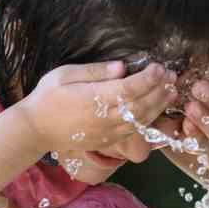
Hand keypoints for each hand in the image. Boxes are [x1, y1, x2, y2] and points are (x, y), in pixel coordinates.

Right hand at [17, 59, 179, 155]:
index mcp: (93, 99)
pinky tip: (156, 109)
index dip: (148, 79)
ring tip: (171, 91)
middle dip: (160, 91)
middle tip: (172, 77)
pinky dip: (148, 120)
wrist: (36, 129)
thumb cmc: (48, 97)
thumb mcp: (65, 75)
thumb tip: (122, 68)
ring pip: (140, 121)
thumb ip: (94, 71)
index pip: (129, 89)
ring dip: (159, 106)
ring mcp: (107, 132)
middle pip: (141, 106)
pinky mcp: (108, 141)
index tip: (158, 67)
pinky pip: (133, 131)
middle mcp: (104, 117)